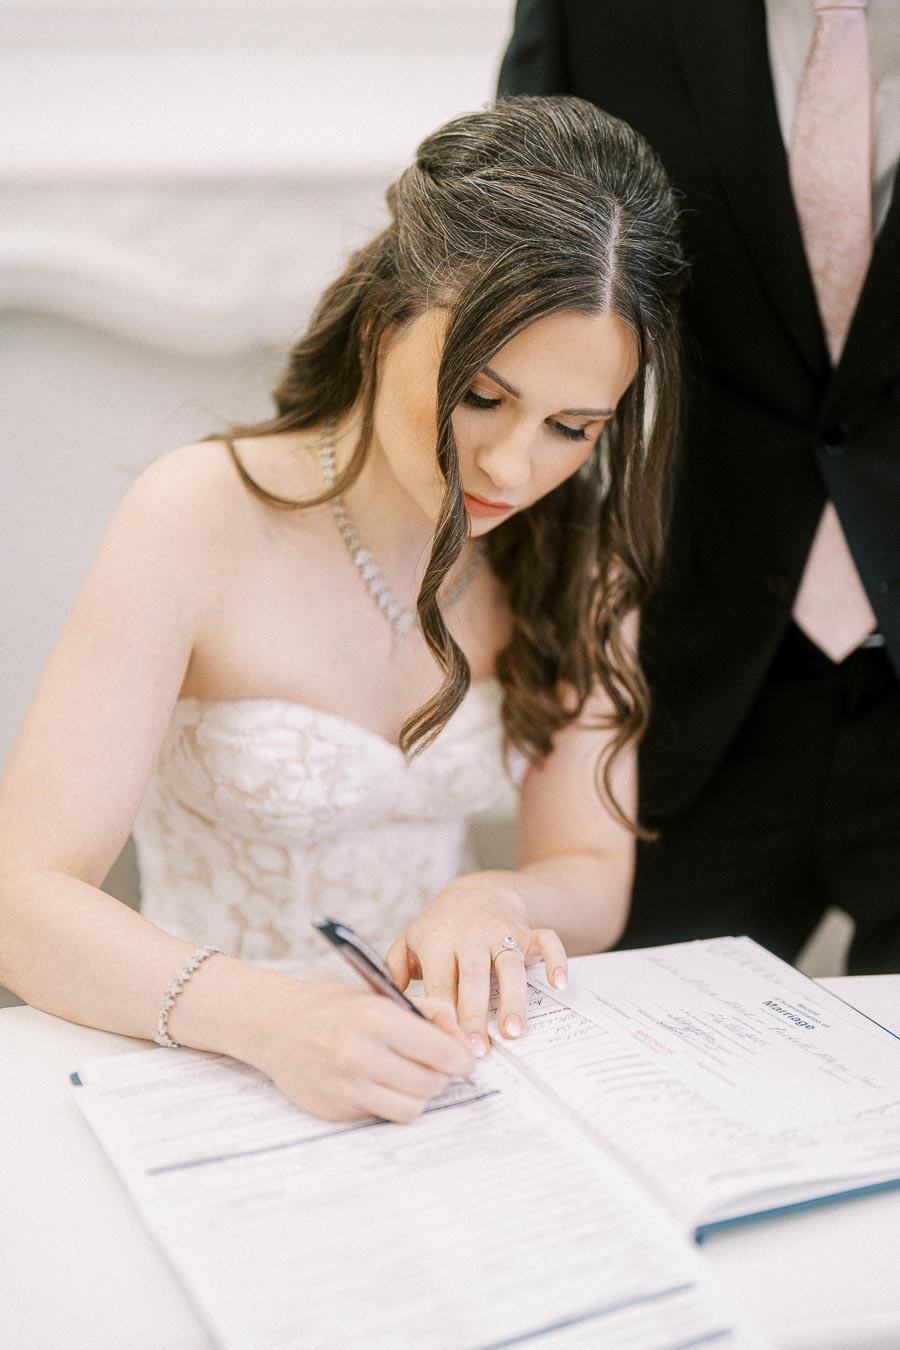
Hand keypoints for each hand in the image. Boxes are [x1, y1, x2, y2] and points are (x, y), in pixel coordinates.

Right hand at [248, 978, 474, 1123]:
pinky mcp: (335, 1108)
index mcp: (375, 1018)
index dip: (460, 1058)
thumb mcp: (378, 994)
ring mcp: (345, 1086)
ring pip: (410, 1107)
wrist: (274, 1024)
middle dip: (442, 1076)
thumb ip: (425, 1010)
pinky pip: (381, 1115)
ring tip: (413, 1076)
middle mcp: (359, 1054)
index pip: (439, 1051)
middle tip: (439, 1067)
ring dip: (419, 1094)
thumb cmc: (331, 1006)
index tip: (464, 1059)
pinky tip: (383, 1084)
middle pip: (429, 1083)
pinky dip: (390, 1103)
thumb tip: (458, 1036)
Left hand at [384, 874, 567, 1057]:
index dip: (445, 1014)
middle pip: (474, 976)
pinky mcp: (528, 930)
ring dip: (513, 998)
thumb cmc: (440, 928)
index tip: (447, 1045)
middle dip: (476, 1014)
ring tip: (513, 1032)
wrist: (477, 890)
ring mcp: (501, 931)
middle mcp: (470, 933)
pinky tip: (559, 984)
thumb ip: (393, 970)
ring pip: (509, 964)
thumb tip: (389, 1004)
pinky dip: (555, 960)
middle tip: (478, 1050)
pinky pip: (547, 940)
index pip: (441, 982)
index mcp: (438, 939)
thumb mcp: (410, 941)